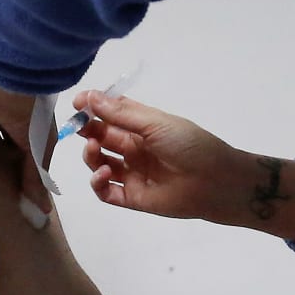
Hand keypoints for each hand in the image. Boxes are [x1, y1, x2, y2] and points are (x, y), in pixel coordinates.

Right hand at [70, 91, 294, 240]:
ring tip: (93, 150)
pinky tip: (104, 173)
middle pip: (101, 137)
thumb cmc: (190, 145)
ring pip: (99, 163)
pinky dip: (98, 183)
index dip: (93, 107)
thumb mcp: (155, 123)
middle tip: (78, 127)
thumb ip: (121, 114)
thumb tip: (89, 96)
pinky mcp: (132, 197)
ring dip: (90, 155)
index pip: (110, 114)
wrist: (216, 182)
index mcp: (142, 127)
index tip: (77, 103)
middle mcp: (135, 148)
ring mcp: (132, 173)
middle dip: (87, 131)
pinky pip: (106, 191)